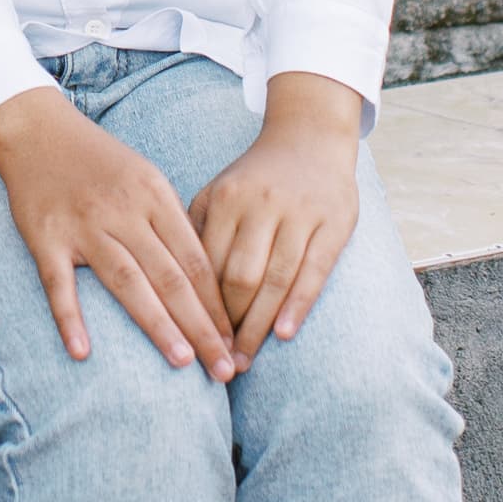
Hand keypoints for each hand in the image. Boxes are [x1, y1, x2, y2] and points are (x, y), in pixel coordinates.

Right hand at [0, 87, 243, 378]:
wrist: (36, 128)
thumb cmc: (98, 159)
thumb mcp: (146, 177)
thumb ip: (171, 222)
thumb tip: (204, 276)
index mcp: (154, 196)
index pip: (195, 260)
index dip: (218, 305)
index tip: (235, 341)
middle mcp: (124, 212)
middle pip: (170, 277)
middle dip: (202, 327)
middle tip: (225, 369)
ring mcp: (84, 226)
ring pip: (127, 282)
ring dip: (158, 325)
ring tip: (183, 362)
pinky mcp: (45, 237)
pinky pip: (58, 283)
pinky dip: (69, 317)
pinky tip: (82, 352)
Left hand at [189, 73, 364, 355]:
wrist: (310, 138)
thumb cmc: (255, 178)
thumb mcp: (219, 192)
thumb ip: (197, 230)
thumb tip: (168, 284)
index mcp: (225, 198)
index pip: (205, 262)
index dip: (196, 306)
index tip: (189, 340)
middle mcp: (260, 204)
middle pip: (238, 276)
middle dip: (227, 324)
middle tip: (217, 363)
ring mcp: (299, 213)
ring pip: (275, 279)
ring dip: (258, 326)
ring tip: (244, 360)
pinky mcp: (334, 223)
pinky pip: (314, 271)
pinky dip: (297, 305)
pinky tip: (283, 333)